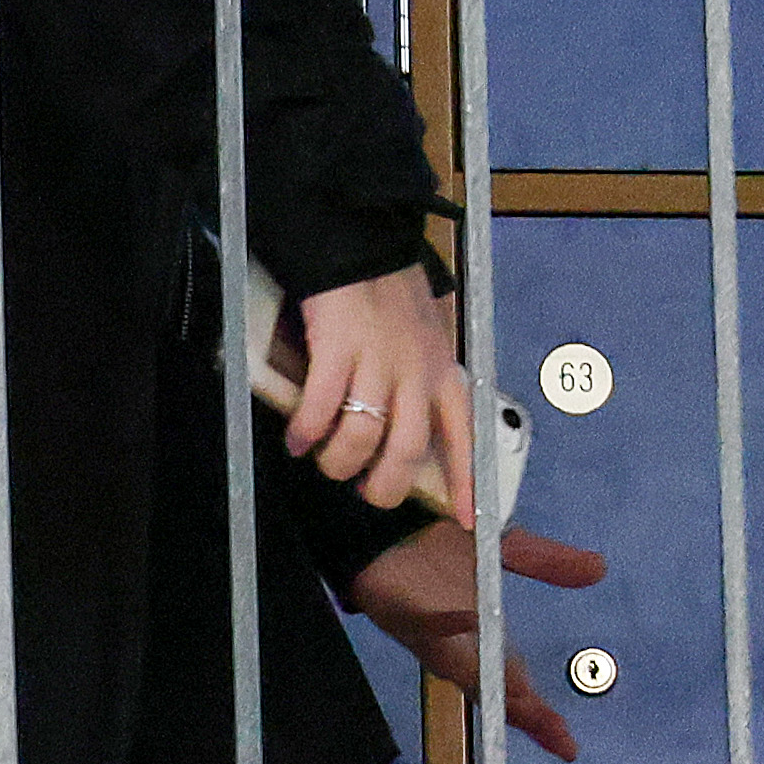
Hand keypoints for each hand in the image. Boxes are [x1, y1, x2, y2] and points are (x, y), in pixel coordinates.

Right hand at [254, 268, 468, 514]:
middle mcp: (416, 373)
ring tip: (324, 462)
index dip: (465, 482)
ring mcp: (378, 362)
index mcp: (443, 371)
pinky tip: (295, 438)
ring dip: (340, 461)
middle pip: (406, 449)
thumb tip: (405, 417)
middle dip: (384, 484)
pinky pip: (322, 405)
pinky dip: (307, 430)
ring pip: (364, 436)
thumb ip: (421, 374)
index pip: (463, 437)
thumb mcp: (425, 335)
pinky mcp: (338, 348)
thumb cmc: (387, 290)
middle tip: (366, 492)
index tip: (467, 518)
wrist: (358, 245)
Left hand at [346, 514, 610, 760]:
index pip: (514, 688)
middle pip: (490, 688)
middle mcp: (454, 646)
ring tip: (521, 693)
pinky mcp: (400, 610)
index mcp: (480, 641)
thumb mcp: (499, 551)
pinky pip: (424, 621)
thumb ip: (544, 561)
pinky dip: (446, 623)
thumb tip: (599, 567)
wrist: (378, 527)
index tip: (567, 746)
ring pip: (461, 666)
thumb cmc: (434, 549)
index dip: (539, 717)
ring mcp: (427, 633)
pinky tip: (469, 619)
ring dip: (488, 678)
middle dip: (519, 711)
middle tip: (552, 733)